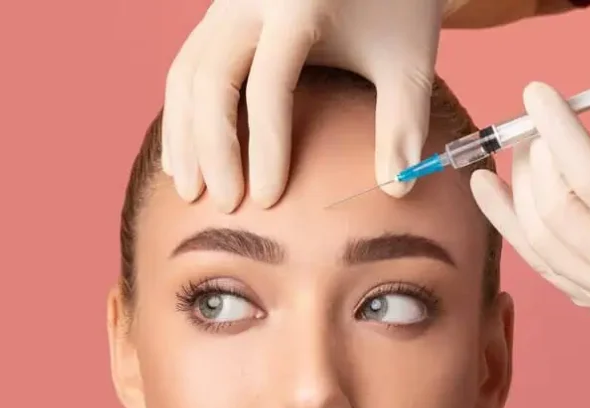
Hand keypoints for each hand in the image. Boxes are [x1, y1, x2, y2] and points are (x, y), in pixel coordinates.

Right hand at [161, 0, 449, 212]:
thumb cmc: (396, 13)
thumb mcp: (408, 63)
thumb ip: (403, 123)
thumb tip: (397, 188)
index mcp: (300, 3)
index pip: (269, 85)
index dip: (265, 148)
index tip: (268, 201)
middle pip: (212, 79)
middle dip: (213, 149)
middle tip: (226, 204)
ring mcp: (227, 4)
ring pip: (186, 74)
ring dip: (184, 137)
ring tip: (192, 192)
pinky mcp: (217, 15)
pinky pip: (185, 67)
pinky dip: (181, 116)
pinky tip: (186, 162)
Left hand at [471, 46, 589, 350]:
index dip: (559, 131)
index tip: (537, 94)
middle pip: (556, 214)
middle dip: (534, 161)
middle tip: (533, 123)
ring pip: (538, 245)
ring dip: (516, 193)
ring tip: (517, 151)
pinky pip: (543, 265)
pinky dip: (517, 226)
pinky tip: (499, 192)